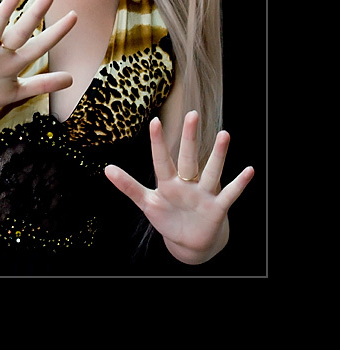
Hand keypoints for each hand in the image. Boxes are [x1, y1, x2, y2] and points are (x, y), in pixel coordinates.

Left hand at [104, 111, 253, 263]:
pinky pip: (230, 194)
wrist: (190, 242)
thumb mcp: (147, 203)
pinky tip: (249, 170)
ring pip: (211, 171)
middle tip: (192, 114)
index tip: (154, 121)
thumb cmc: (168, 216)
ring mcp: (203, 194)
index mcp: (168, 182)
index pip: (161, 160)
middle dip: (189, 138)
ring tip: (224, 134)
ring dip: (218, 155)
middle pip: (188, 158)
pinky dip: (239, 184)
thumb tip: (106, 169)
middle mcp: (187, 183)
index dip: (158, 143)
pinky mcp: (217, 208)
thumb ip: (129, 186)